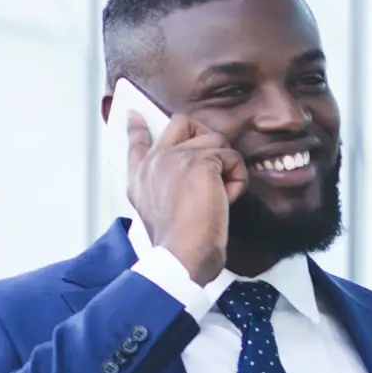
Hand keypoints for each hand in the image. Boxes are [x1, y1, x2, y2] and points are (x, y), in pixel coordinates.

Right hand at [126, 112, 248, 284]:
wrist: (181, 258)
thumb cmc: (176, 248)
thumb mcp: (157, 218)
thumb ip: (163, 193)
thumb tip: (186, 184)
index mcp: (141, 179)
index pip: (136, 144)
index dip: (137, 127)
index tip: (134, 114)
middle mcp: (154, 163)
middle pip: (181, 123)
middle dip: (204, 136)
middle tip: (215, 160)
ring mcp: (176, 158)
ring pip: (215, 140)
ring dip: (226, 167)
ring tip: (221, 196)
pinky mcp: (201, 163)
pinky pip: (232, 158)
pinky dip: (237, 180)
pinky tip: (227, 200)